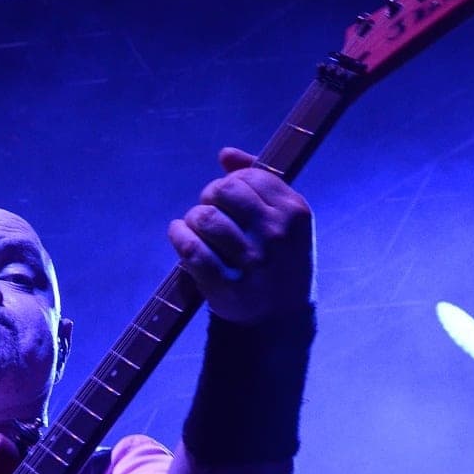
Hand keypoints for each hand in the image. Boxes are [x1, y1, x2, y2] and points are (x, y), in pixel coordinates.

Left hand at [167, 148, 313, 323]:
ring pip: (204, 217)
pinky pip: (190, 248)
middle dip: (209, 198)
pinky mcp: (227, 286)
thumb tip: (226, 154)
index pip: (248, 177)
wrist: (279, 319)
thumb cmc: (278, 260)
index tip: (228, 201)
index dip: (229, 184)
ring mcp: (253, 262)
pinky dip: (178, 237)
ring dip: (192, 220)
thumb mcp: (284, 220)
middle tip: (210, 214)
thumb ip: (258, 181)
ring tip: (195, 228)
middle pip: (222, 191)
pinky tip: (180, 236)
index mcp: (295, 212)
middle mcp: (277, 235)